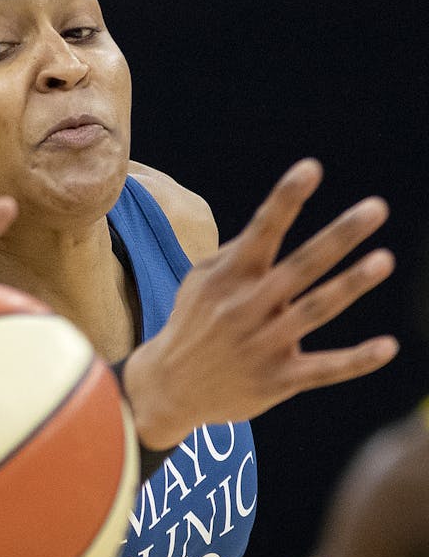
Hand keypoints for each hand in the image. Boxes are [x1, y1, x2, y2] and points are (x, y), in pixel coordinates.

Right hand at [123, 158, 398, 450]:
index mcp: (229, 278)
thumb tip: (272, 225)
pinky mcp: (277, 380)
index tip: (311, 168)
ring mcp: (264, 345)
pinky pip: (323, 369)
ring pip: (315, 310)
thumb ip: (236, 255)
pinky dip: (356, 360)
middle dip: (339, 236)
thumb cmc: (191, 324)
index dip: (286, 199)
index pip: (261, 230)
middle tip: (376, 207)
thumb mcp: (199, 283)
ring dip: (350, 284)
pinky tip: (388, 347)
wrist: (167, 388)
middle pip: (300, 266)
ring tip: (384, 259)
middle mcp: (247, 307)